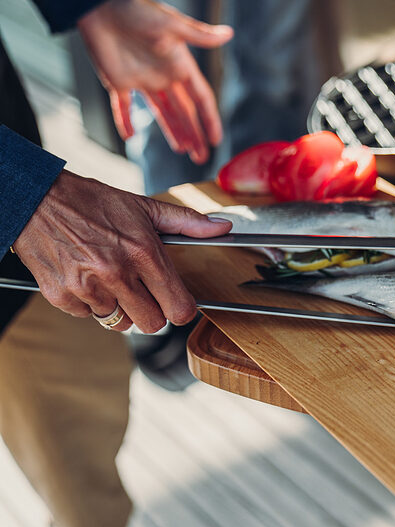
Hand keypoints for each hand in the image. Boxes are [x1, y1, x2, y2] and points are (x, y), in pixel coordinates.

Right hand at [12, 171, 232, 332]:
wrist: (36, 198)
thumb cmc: (92, 202)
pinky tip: (86, 278)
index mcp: (143, 252)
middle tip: (143, 292)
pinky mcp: (61, 296)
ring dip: (119, 307)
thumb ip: (187, 222)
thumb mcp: (143, 207)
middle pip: (152, 324)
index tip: (178, 304)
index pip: (179, 307)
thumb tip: (223, 228)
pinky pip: (88, 316)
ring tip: (110, 278)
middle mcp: (116, 273)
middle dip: (152, 312)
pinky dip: (90, 303)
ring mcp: (87, 287)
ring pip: (120, 323)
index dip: (182, 310)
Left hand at [77, 0, 232, 163]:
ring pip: (161, 113)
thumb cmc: (136, 7)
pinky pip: (123, 107)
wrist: (99, 5)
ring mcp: (141, 80)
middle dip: (194, 134)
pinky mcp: (118, 81)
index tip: (216, 140)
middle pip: (184, 112)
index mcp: (180, 65)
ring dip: (172, 132)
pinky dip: (124, 121)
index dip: (209, 119)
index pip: (200, 99)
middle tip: (201, 157)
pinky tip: (130, 137)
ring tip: (183, 151)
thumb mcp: (170, 24)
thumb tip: (229, 34)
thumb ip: (199, 35)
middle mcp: (164, 76)